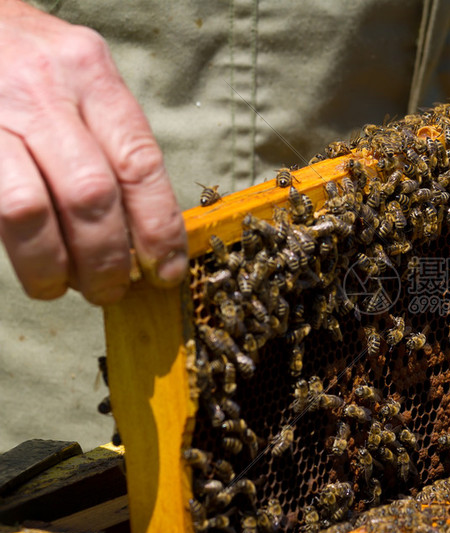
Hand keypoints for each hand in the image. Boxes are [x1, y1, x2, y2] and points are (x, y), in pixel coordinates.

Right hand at [0, 0, 186, 304]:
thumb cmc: (29, 62)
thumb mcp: (81, 80)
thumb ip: (112, 142)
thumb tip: (146, 230)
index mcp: (92, 75)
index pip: (139, 165)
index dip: (159, 229)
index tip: (167, 270)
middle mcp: (44, 88)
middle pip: (91, 194)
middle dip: (108, 258)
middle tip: (112, 290)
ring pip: (31, 210)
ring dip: (55, 264)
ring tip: (65, 288)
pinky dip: (19, 249)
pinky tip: (33, 265)